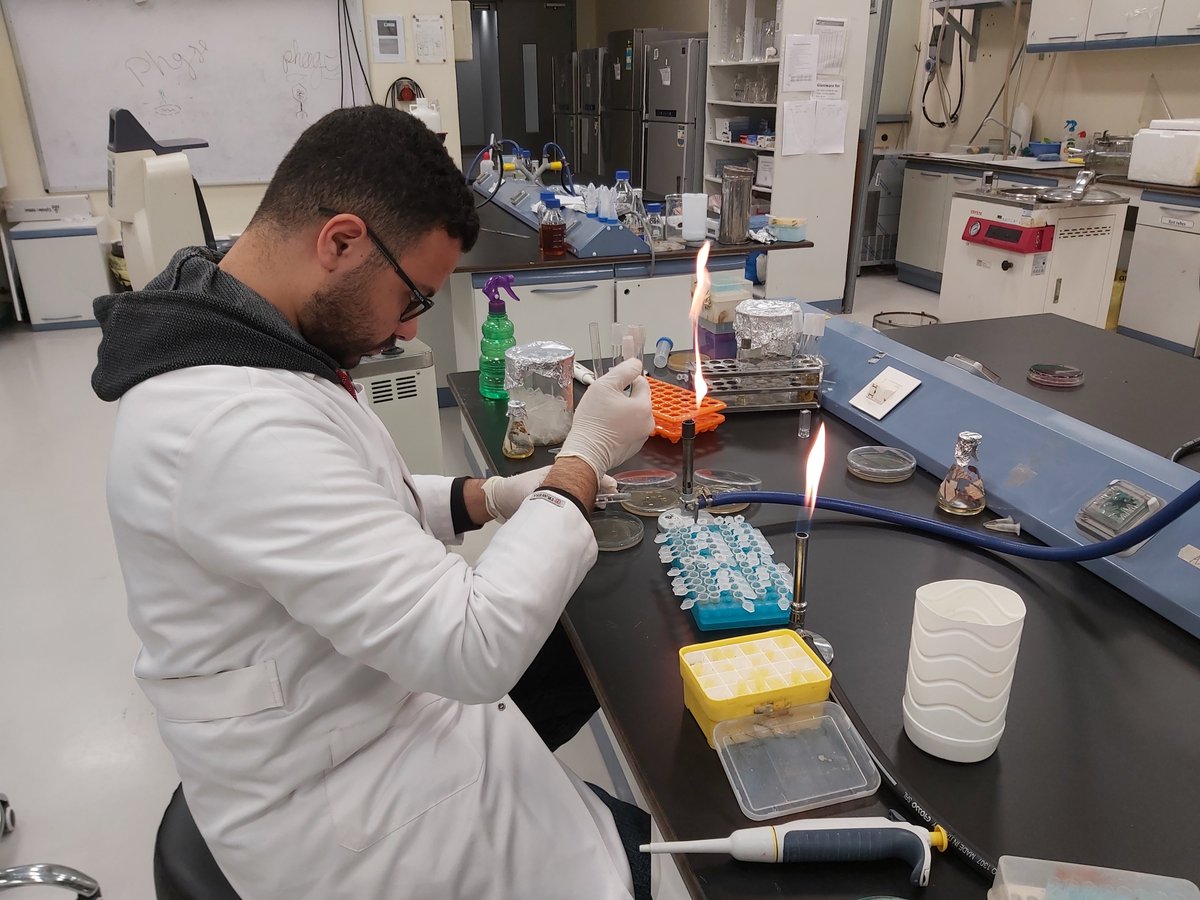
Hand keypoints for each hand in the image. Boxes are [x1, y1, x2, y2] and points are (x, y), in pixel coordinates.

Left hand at [482, 467, 617, 521]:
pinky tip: (590, 510)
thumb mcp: (534, 490)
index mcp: (557, 472)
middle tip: (613, 496)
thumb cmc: (514, 492)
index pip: (584, 471)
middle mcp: (560, 479)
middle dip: (600, 486)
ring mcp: (557, 489)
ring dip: (592, 494)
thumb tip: (574, 500)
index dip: (599, 478)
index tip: (613, 487)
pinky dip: (582, 502)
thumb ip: (553, 493)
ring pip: (580, 490)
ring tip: (606, 502)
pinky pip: (572, 499)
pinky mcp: (552, 500)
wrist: (496, 501)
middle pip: (585, 480)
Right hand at [556, 357, 654, 481]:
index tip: (614, 384)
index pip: (642, 383)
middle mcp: (647, 423)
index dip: (627, 380)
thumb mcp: (605, 386)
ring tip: (604, 417)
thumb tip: (635, 364)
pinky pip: (629, 430)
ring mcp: (641, 437)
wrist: (587, 452)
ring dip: (621, 413)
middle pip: (638, 400)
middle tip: (605, 402)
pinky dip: (619, 427)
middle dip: (623, 398)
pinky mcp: (632, 448)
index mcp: (643, 406)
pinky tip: (606, 428)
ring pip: (633, 416)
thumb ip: (623, 371)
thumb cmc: (594, 422)